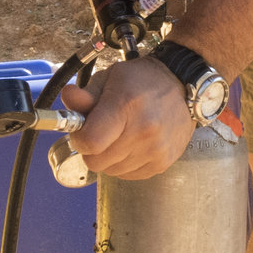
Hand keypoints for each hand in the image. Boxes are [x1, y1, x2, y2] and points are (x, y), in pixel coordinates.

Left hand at [62, 58, 193, 180]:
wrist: (183, 87)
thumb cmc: (143, 80)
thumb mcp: (110, 78)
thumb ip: (85, 94)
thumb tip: (68, 99)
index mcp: (126, 106)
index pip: (90, 142)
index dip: (79, 139)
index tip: (82, 131)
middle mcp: (143, 131)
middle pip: (97, 162)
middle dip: (92, 150)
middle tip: (100, 133)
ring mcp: (155, 150)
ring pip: (111, 171)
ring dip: (108, 158)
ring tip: (120, 136)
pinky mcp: (163, 163)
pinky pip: (128, 175)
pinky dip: (124, 164)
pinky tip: (132, 145)